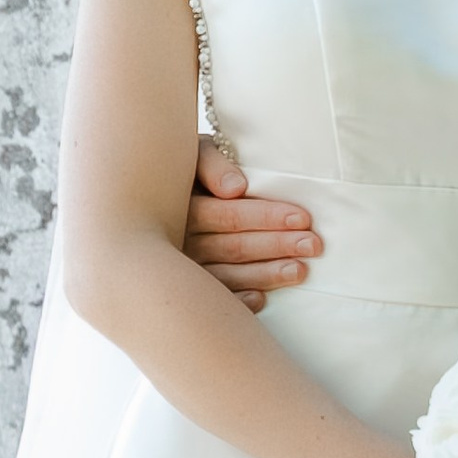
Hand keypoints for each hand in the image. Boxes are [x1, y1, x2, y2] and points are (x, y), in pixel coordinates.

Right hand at [185, 136, 322, 309]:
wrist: (145, 191)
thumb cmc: (180, 170)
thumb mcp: (191, 155)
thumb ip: (210, 165)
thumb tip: (236, 189)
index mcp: (180, 208)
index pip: (229, 215)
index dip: (266, 217)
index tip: (302, 219)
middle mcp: (176, 241)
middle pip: (233, 247)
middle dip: (277, 245)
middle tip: (313, 245)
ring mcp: (179, 269)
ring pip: (227, 276)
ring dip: (266, 275)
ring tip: (300, 271)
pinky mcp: (184, 289)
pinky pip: (214, 299)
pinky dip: (238, 301)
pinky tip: (262, 299)